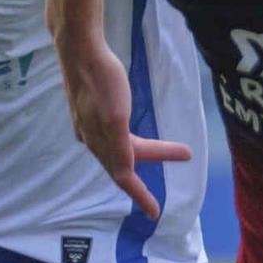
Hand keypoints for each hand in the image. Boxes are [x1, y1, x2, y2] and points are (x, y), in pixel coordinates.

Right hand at [58, 29, 190, 220]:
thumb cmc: (101, 79)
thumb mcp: (115, 116)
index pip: (124, 177)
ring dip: (141, 152)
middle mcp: (92, 138)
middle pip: (125, 161)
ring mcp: (88, 124)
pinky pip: (111, 136)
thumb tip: (127, 171)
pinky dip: (127, 141)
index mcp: (101, 142)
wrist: (78, 49)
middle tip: (184, 153)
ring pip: (117, 149)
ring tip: (163, 148)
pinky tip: (127, 135)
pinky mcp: (88, 110)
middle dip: (154, 159)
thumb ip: (120, 146)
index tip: (156, 213)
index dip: (140, 196)